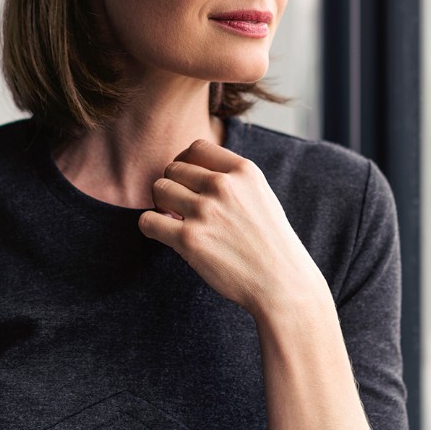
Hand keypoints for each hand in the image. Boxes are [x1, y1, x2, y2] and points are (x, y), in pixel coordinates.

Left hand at [138, 140, 326, 317]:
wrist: (282, 282)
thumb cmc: (271, 242)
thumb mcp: (261, 195)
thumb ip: (232, 178)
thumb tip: (192, 171)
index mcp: (243, 171)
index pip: (197, 147)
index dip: (185, 162)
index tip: (187, 180)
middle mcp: (223, 185)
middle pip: (174, 168)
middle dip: (173, 186)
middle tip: (180, 206)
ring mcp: (205, 211)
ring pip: (159, 189)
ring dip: (161, 204)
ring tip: (174, 219)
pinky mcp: (189, 239)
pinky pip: (148, 221)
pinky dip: (151, 226)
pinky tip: (166, 234)